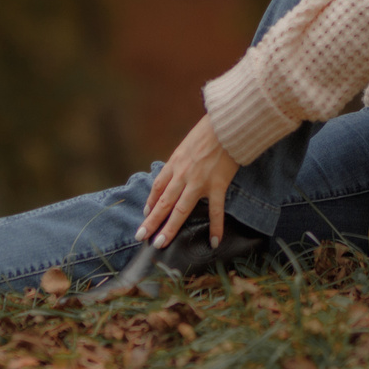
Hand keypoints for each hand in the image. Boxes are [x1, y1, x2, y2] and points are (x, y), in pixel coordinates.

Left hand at [138, 113, 240, 247]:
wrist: (226, 125)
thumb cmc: (208, 131)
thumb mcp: (187, 144)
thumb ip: (182, 160)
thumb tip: (180, 170)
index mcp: (174, 163)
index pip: (158, 187)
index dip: (150, 202)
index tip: (145, 214)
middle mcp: (182, 175)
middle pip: (163, 202)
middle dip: (151, 221)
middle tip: (141, 236)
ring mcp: (199, 182)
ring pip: (180, 210)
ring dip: (170, 228)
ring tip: (160, 243)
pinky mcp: (217, 185)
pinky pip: (215, 211)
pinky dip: (215, 227)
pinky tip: (213, 241)